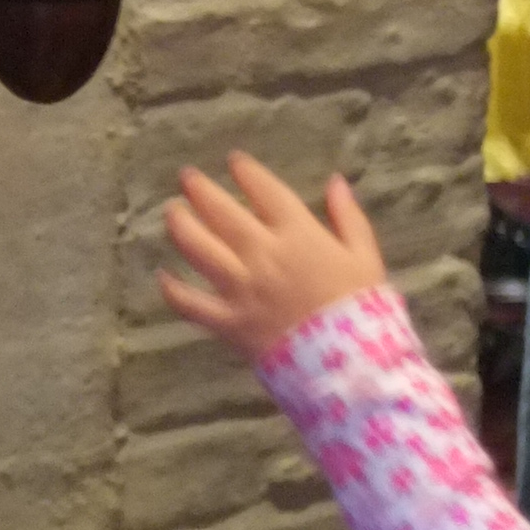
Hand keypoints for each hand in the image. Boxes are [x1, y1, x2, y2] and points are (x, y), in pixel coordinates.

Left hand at [160, 152, 389, 361]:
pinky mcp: (228, 322)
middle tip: (187, 177)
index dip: (246, 172)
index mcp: (298, 235)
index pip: (264, 190)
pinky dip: (173, 290)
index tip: (234, 161)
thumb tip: (335, 181)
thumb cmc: (361, 311)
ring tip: (172, 212)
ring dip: (181, 225)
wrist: (351, 368)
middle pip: (222, 212)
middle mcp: (263, 254)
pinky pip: (191, 303)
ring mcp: (241, 288)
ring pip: (198, 248)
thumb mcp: (366, 258)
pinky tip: (163, 276)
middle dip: (201, 190)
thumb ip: (348, 218)